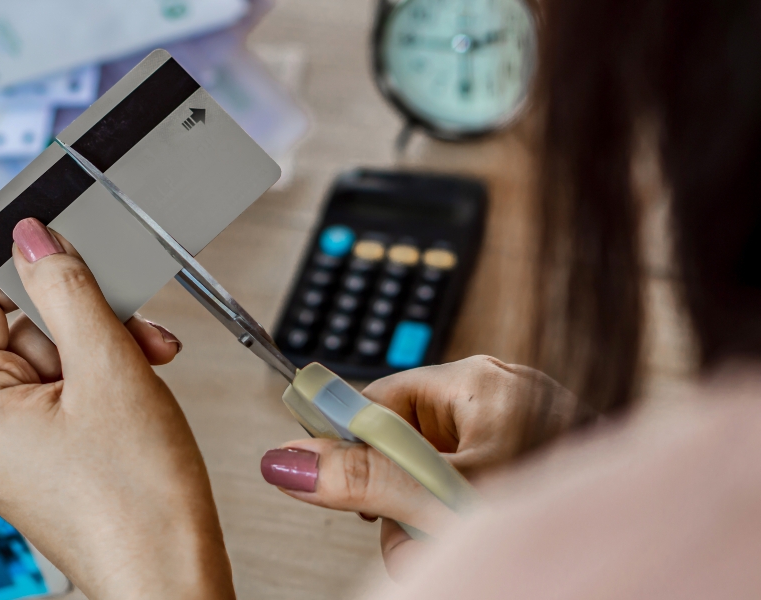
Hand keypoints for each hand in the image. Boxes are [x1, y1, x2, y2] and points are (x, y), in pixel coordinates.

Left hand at [0, 218, 233, 599]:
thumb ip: (66, 290)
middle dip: (83, 317)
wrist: (170, 576)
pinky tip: (137, 386)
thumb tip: (32, 238)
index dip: (25, 266)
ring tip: (148, 362)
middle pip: (16, 327)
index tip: (72, 252)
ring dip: (102, 348)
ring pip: (45, 359)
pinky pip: (55, 396)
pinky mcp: (33, 461)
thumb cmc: (139, 501)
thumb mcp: (108, 367)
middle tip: (135, 327)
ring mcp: (2, 450)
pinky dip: (98, 381)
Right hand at [259, 356, 575, 579]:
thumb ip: (361, 479)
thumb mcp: (442, 499)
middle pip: (401, 439)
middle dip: (396, 494)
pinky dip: (459, 518)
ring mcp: (519, 430)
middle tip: (413, 524)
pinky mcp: (531, 463)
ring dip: (425, 517)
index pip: (377, 397)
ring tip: (449, 540)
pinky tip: (469, 538)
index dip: (350, 441)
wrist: (633, 544)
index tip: (319, 471)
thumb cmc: (562, 510)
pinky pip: (466, 485)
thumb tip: (290, 461)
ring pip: (431, 471)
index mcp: (479, 379)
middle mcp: (499, 395)